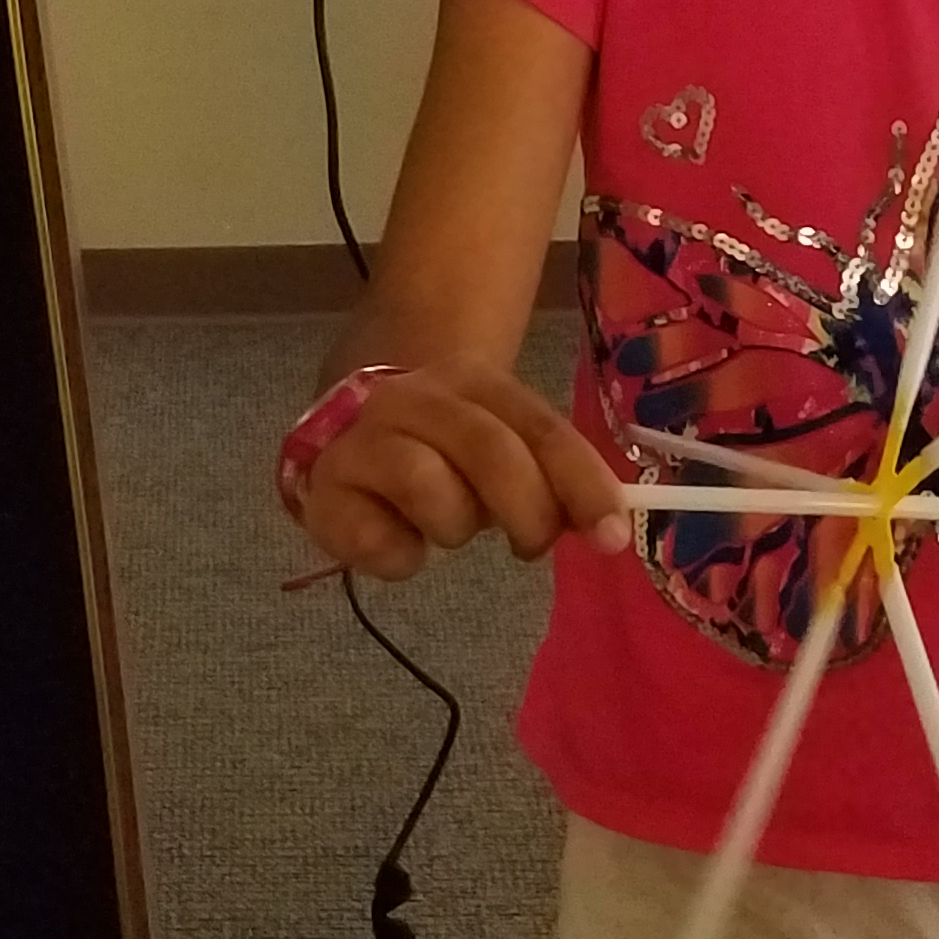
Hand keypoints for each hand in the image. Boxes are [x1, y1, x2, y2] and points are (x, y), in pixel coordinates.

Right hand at [296, 358, 632, 581]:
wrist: (351, 430)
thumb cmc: (446, 449)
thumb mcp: (506, 449)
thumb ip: (553, 480)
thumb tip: (607, 530)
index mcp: (474, 380)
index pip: (541, 428)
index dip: (582, 484)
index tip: (613, 538)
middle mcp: (416, 398)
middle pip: (490, 450)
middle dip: (527, 512)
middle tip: (530, 546)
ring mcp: (363, 438)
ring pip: (429, 487)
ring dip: (455, 525)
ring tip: (447, 524)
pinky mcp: (325, 490)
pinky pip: (380, 542)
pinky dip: (403, 557)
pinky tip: (400, 540)